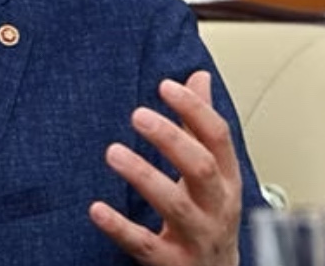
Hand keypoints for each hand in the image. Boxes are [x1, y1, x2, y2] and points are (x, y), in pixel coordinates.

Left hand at [89, 71, 241, 265]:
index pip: (218, 137)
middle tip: (138, 115)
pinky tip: (97, 209)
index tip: (165, 86)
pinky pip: (145, 245)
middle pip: (201, 167)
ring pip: (176, 205)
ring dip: (144, 176)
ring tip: (113, 152)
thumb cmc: (211, 217)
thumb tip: (199, 77)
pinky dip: (120, 227)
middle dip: (171, 139)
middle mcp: (217, 207)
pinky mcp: (173, 263)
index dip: (195, 109)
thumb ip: (200, 126)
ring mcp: (197, 236)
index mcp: (227, 179)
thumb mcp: (214, 171)